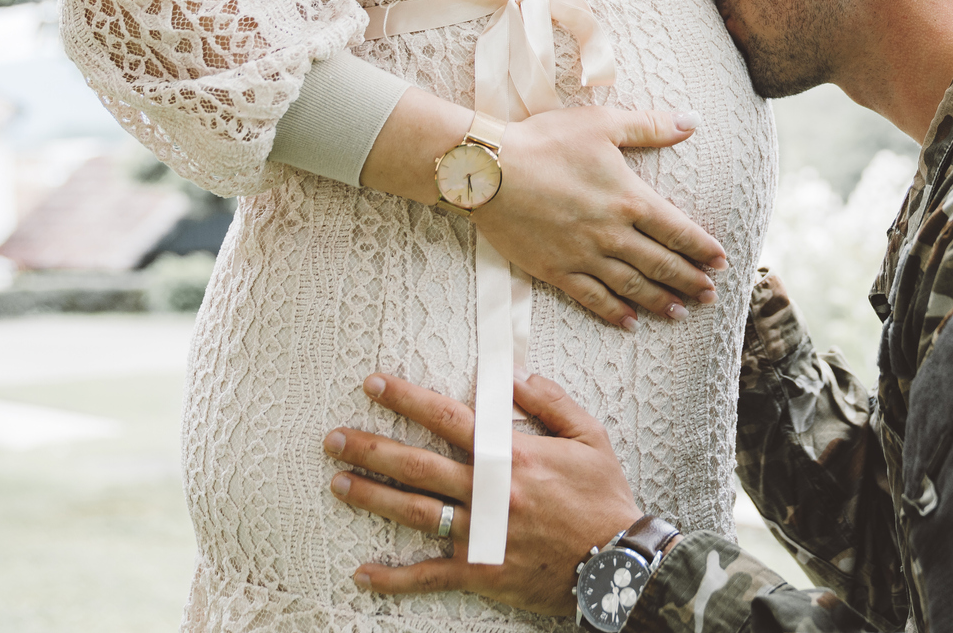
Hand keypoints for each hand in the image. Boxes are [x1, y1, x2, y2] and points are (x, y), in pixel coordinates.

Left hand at [324, 371, 642, 615]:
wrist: (618, 563)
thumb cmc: (604, 497)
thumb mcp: (589, 436)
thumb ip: (551, 401)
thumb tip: (514, 374)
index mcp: (510, 454)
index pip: (447, 417)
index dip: (406, 399)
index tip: (373, 384)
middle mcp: (488, 491)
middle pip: (417, 464)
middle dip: (370, 447)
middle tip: (334, 437)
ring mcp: (480, 533)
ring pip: (414, 512)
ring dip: (371, 497)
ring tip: (337, 484)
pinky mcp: (480, 572)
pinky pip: (429, 576)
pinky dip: (394, 578)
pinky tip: (363, 573)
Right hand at [479, 106, 726, 328]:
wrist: (488, 170)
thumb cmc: (545, 141)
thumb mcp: (602, 124)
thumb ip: (651, 126)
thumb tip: (692, 121)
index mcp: (629, 199)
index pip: (678, 230)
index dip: (703, 248)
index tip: (722, 263)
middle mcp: (612, 233)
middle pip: (661, 264)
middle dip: (690, 280)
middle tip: (710, 297)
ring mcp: (584, 256)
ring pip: (632, 286)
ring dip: (660, 301)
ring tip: (680, 313)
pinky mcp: (556, 270)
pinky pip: (592, 298)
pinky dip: (614, 313)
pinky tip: (629, 323)